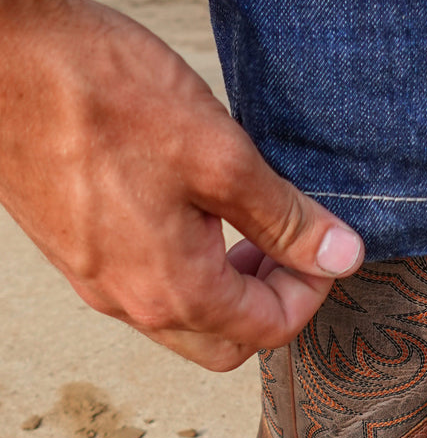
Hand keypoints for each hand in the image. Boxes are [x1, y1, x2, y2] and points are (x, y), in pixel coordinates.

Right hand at [0, 0, 363, 370]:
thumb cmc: (103, 96)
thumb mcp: (222, 158)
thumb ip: (286, 219)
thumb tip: (342, 256)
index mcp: (175, 291)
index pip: (270, 330)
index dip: (312, 293)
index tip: (325, 247)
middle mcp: (130, 302)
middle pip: (227, 341)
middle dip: (271, 302)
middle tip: (287, 247)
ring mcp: (95, 279)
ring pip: (185, 318)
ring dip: (229, 286)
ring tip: (244, 223)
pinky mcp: (74, 250)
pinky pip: (145, 286)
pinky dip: (187, 268)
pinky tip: (193, 211)